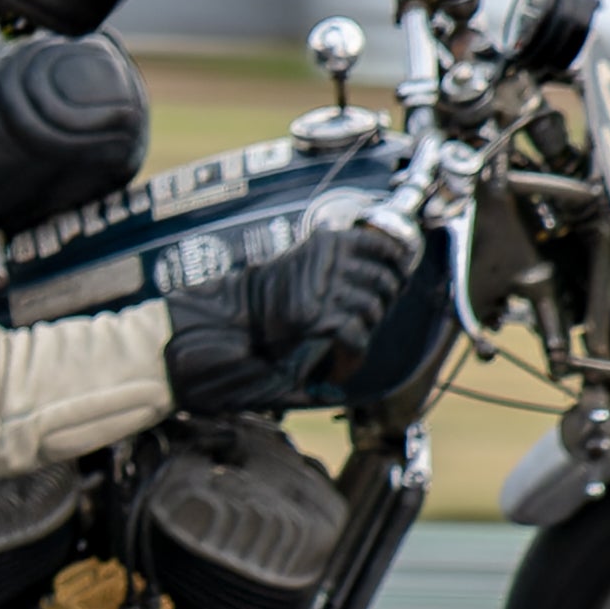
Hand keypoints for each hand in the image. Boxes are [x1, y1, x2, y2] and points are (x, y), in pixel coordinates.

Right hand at [162, 223, 419, 414]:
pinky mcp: (317, 319)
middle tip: (364, 322)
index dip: (397, 261)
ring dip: (364, 332)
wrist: (210, 331)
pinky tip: (338, 365)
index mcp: (322, 245)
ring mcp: (322, 290)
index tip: (399, 272)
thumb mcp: (293, 277)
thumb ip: (330, 275)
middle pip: (384, 280)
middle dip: (382, 303)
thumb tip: (380, 282)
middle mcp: (325, 263)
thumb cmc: (247, 311)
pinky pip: (356, 335)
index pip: (380, 243)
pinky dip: (352, 355)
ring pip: (373, 309)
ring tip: (344, 347)